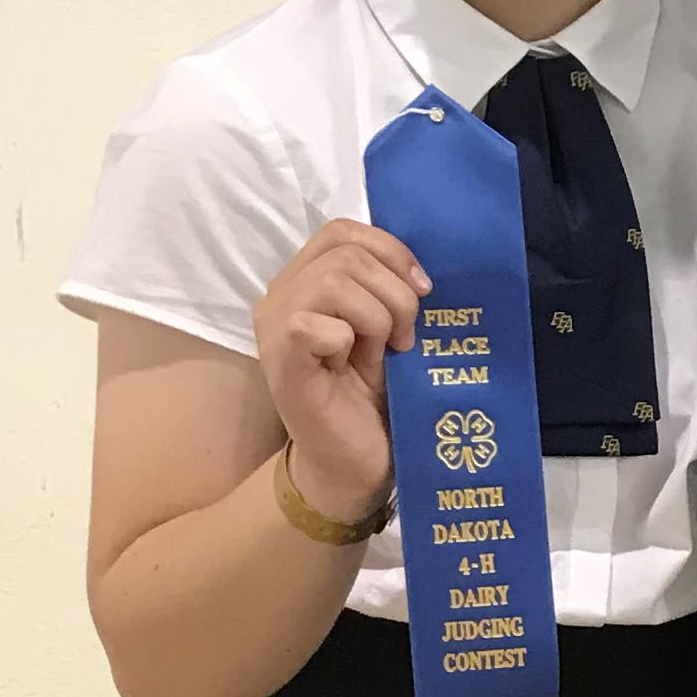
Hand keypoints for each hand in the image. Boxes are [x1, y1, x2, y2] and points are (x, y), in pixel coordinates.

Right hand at [253, 220, 425, 524]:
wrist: (356, 465)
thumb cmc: (373, 400)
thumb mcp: (389, 334)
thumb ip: (391, 292)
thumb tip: (422, 268)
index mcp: (306, 282)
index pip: (341, 231)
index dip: (390, 250)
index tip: (423, 290)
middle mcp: (280, 296)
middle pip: (345, 254)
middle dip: (394, 293)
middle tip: (404, 339)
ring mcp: (274, 327)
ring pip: (335, 282)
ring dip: (377, 318)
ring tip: (382, 355)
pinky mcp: (279, 361)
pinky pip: (318, 324)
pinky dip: (350, 343)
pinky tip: (351, 368)